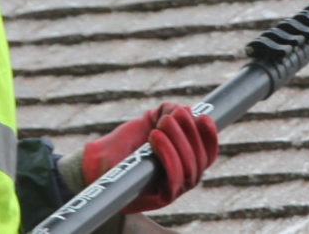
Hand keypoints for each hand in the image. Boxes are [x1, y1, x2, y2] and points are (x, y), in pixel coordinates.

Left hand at [81, 103, 218, 212]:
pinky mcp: (160, 199)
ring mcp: (174, 190)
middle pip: (201, 159)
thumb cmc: (125, 143)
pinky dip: (168, 155)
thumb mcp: (151, 121)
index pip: (209, 153)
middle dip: (188, 133)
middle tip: (170, 116)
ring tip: (159, 125)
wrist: (98, 162)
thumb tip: (184, 109)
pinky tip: (155, 137)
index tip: (203, 115)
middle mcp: (184, 179)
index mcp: (186, 161)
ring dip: (178, 142)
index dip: (210, 135)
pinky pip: (174, 180)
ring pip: (190, 168)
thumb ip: (170, 112)